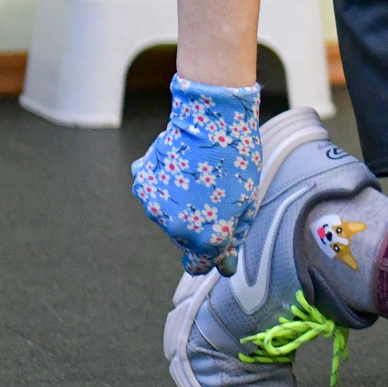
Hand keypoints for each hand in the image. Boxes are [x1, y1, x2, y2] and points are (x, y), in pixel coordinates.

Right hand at [130, 78, 262, 272]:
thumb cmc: (237, 161)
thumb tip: (225, 265)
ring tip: (197, 178)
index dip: (209, 256)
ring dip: (179, 205)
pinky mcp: (141, 185)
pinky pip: (154, 194)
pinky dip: (164, 187)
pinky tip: (180, 168)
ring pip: (167, 217)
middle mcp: (176, 228)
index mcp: (205, 237)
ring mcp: (154, 206)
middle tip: (213, 195)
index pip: (198, 265)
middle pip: (183, 240)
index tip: (217, 243)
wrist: (211, 121)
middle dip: (198, 225)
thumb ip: (233, 236)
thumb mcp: (246, 203)